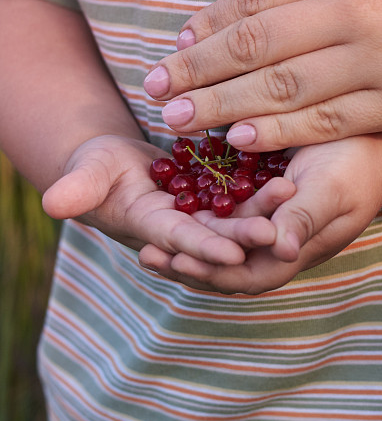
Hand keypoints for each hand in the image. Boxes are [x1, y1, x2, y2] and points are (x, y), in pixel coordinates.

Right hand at [41, 134, 294, 272]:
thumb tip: (51, 203)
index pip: (180, 243)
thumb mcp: (86, 175)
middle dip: (248, 235)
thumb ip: (76, 189)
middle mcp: (184, 230)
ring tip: (290, 189)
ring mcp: (203, 216)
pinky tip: (291, 173)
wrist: (115, 166)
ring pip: (238, 215)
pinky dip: (265, 187)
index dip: (205, 248)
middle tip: (281, 231)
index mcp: (152, 229)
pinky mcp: (217, 200)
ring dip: (264, 208)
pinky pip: (245, 194)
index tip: (232, 254)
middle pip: (219, 235)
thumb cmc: (94, 169)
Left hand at [139, 134, 381, 293]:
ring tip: (149, 241)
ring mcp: (271, 222)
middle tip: (145, 254)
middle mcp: (279, 242)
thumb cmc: (360, 163)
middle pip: (227, 265)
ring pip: (223, 243)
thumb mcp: (333, 189)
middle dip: (187, 263)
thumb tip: (279, 251)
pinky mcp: (265, 199)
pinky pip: (228, 216)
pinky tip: (173, 207)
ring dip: (189, 245)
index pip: (247, 274)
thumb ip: (304, 218)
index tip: (171, 259)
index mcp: (296, 249)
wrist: (378, 138)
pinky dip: (200, 216)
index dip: (209, 271)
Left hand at [144, 0, 381, 150]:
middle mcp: (354, 8)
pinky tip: (241, 141)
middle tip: (154, 89)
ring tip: (181, 121)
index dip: (210, 25)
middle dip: (197, 69)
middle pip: (255, 43)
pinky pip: (327, 121)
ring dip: (224, 106)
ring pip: (282, 88)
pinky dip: (280, 132)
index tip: (176, 44)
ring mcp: (376, 59)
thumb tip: (257, 5)